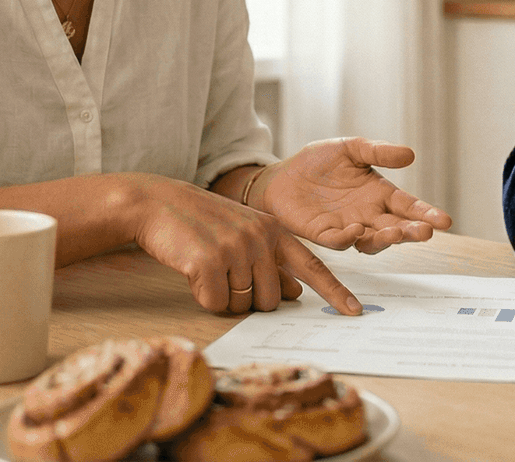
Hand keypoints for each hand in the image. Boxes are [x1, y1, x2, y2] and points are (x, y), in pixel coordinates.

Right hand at [129, 174, 364, 315]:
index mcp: (274, 231)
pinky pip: (215, 304)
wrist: (158, 203)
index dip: (335, 291)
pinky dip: (202, 296)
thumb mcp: (243, 233)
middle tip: (225, 275)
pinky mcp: (210, 261)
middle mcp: (260, 238)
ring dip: (223, 297)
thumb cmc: (202, 223)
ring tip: (207, 267)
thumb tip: (295, 292)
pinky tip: (193, 271)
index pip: (313, 266)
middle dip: (248, 299)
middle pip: (271, 301)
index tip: (355, 312)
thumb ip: (271, 260)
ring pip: (242, 305)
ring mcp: (236, 248)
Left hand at [253, 138, 452, 253]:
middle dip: (413, 232)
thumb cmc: (318, 162)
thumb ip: (378, 151)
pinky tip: (356, 230)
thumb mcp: (351, 148)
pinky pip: (340, 241)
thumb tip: (410, 154)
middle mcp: (368, 215)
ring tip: (396, 232)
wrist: (281, 176)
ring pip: (372, 240)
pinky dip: (349, 238)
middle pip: (397, 228)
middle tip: (426, 232)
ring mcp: (347, 227)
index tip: (445, 221)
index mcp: (379, 194)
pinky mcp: (323, 234)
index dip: (427, 213)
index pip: (408, 206)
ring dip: (386, 239)